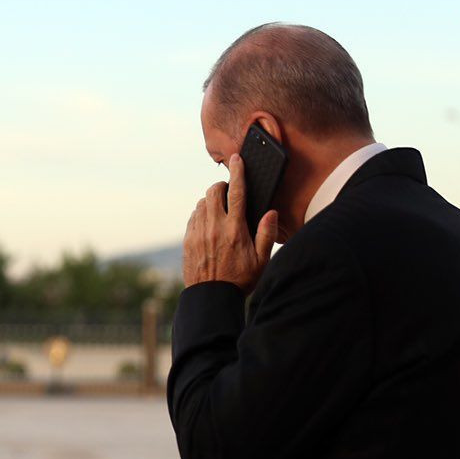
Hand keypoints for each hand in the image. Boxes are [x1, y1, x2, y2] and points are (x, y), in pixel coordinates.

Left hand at [182, 153, 277, 292]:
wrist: (212, 298)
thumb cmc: (240, 280)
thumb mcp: (262, 260)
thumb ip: (267, 234)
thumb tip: (271, 212)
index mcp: (235, 230)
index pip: (237, 192)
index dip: (237, 172)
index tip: (236, 159)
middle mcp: (215, 227)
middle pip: (213, 191)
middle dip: (221, 186)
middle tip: (228, 192)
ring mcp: (199, 233)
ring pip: (201, 203)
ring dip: (210, 201)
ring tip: (220, 210)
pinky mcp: (188, 241)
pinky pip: (193, 217)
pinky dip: (200, 214)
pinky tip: (208, 223)